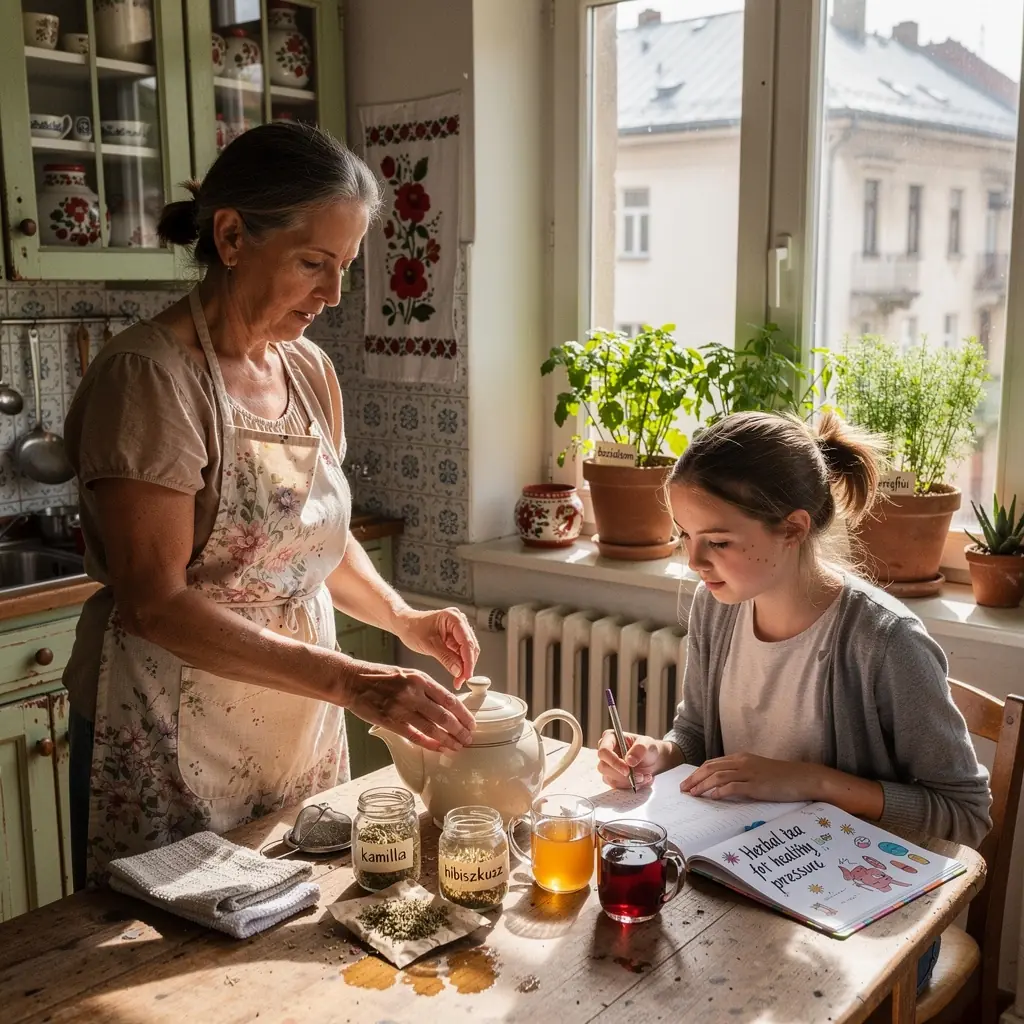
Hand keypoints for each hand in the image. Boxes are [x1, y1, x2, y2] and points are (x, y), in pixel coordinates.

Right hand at [341, 660, 475, 752]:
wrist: (352, 680)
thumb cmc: (380, 677)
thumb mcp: (408, 674)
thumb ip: (426, 687)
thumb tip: (446, 704)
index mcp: (420, 679)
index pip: (450, 699)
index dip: (464, 714)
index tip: (471, 723)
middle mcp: (413, 693)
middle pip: (445, 716)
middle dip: (460, 731)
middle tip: (468, 739)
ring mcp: (401, 708)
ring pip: (432, 729)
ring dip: (447, 740)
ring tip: (457, 747)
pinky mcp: (389, 721)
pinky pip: (414, 736)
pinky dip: (428, 744)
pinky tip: (438, 748)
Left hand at [394, 607, 479, 687]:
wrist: (404, 624)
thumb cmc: (413, 628)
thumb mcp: (428, 645)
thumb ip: (445, 658)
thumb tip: (459, 671)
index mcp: (454, 618)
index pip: (467, 642)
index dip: (469, 661)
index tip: (467, 675)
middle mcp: (459, 621)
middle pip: (471, 647)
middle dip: (467, 665)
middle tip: (461, 681)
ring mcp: (458, 629)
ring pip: (468, 651)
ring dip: (465, 666)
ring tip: (458, 680)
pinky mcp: (455, 638)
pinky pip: (461, 652)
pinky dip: (460, 664)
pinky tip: (457, 673)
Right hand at [597, 730, 664, 789]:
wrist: (653, 761)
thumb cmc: (648, 748)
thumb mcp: (648, 744)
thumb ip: (639, 749)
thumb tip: (629, 760)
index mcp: (610, 738)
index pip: (604, 751)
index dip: (613, 762)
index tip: (627, 770)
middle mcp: (606, 752)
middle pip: (604, 767)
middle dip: (622, 775)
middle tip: (640, 776)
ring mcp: (608, 766)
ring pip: (610, 779)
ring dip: (629, 781)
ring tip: (644, 777)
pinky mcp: (612, 777)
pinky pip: (616, 786)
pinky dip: (630, 786)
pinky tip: (641, 780)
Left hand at [681, 753, 823, 802]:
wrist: (802, 778)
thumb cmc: (781, 777)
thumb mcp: (757, 771)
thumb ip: (740, 775)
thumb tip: (722, 786)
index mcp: (740, 758)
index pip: (712, 763)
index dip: (697, 773)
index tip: (687, 782)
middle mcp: (742, 763)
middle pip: (710, 768)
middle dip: (694, 779)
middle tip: (683, 789)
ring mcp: (749, 773)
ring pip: (718, 776)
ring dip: (702, 785)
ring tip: (692, 794)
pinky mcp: (756, 785)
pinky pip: (734, 786)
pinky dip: (720, 791)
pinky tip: (712, 797)